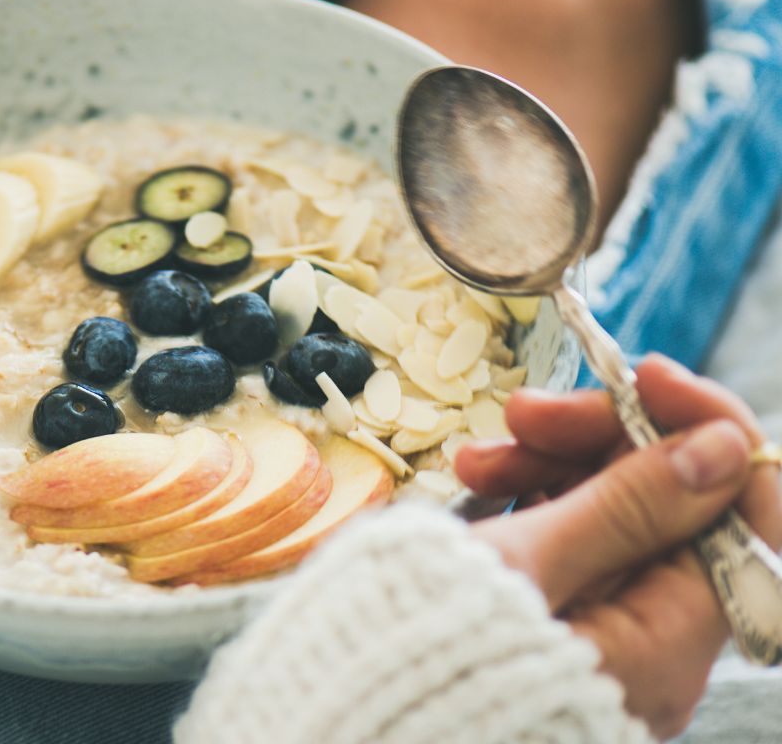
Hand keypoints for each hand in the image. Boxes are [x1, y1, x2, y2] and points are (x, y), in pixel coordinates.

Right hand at [456, 355, 781, 738]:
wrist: (348, 711)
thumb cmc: (423, 650)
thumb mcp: (521, 566)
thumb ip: (627, 506)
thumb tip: (724, 448)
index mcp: (664, 644)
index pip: (744, 515)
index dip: (703, 431)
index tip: (641, 378)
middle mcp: (651, 647)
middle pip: (672, 507)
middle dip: (601, 443)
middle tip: (522, 411)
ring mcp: (604, 634)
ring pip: (614, 516)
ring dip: (552, 466)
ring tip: (473, 460)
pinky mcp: (559, 623)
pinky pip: (572, 544)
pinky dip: (530, 503)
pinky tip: (475, 484)